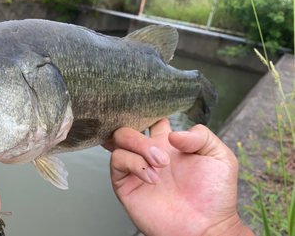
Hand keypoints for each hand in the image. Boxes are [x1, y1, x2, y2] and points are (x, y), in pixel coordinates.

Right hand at [104, 118, 253, 235]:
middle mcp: (149, 154)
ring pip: (119, 139)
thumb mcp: (220, 157)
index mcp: (169, 144)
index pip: (151, 118)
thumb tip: (174, 134)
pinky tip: (151, 177)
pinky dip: (133, 164)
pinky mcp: (126, 185)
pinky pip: (117, 162)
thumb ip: (201, 135)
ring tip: (160, 166)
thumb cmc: (215, 196)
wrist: (206, 227)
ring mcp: (137, 169)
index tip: (158, 116)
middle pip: (129, 126)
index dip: (150, 112)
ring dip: (139, 147)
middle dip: (141, 134)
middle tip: (161, 154)